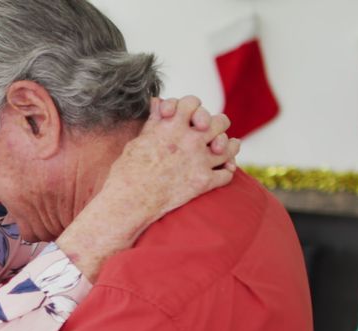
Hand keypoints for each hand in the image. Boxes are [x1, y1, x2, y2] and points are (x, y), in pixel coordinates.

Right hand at [115, 95, 240, 215]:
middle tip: (212, 132)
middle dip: (216, 125)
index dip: (192, 107)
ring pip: (229, 147)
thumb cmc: (128, 171)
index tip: (190, 116)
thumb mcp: (138, 140)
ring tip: (224, 148)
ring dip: (227, 147)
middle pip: (220, 121)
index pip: (193, 102)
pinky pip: (227, 174)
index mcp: (172, 126)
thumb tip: (158, 102)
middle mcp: (190, 140)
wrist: (130, 200)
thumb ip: (154, 121)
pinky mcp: (203, 182)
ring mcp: (200, 161)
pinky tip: (221, 171)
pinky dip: (225, 172)